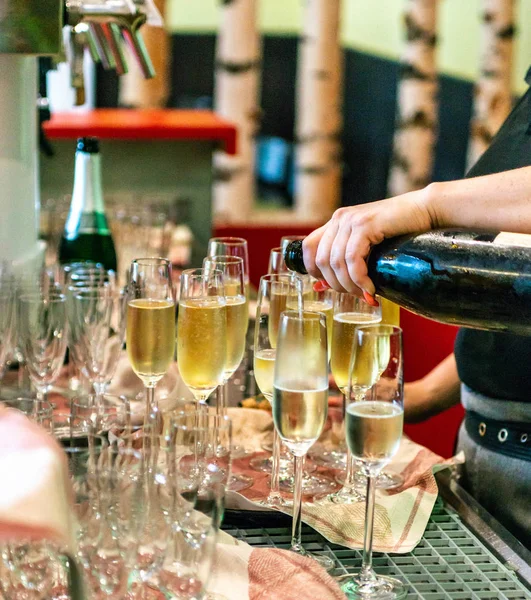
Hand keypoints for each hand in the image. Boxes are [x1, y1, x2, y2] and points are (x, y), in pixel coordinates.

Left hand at [302, 187, 434, 294]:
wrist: (427, 210)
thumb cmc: (402, 231)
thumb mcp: (367, 246)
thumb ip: (347, 260)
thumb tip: (321, 287)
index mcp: (336, 222)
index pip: (308, 249)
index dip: (314, 272)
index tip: (332, 287)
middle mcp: (339, 218)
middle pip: (320, 261)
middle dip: (336, 285)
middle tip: (355, 296)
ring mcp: (350, 220)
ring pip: (336, 263)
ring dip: (349, 285)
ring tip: (365, 294)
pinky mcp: (365, 225)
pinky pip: (352, 259)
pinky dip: (360, 279)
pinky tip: (370, 288)